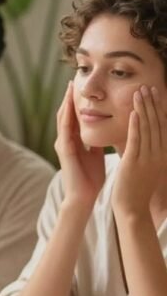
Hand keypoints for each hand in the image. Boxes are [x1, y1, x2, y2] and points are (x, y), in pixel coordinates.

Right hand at [55, 81, 104, 209]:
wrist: (83, 197)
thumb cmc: (89, 178)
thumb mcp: (95, 154)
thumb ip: (94, 141)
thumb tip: (102, 128)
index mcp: (72, 141)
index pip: (72, 117)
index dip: (75, 102)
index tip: (80, 87)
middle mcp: (64, 140)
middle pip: (65, 114)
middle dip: (68, 97)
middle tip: (72, 80)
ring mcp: (62, 145)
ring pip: (63, 118)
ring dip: (66, 102)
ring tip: (69, 88)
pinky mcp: (64, 151)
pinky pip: (65, 130)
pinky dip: (68, 116)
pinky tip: (70, 106)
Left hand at [112, 86, 166, 218]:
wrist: (133, 210)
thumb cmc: (137, 189)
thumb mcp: (147, 166)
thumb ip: (146, 150)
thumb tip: (143, 135)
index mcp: (162, 154)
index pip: (163, 126)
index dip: (160, 108)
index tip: (157, 93)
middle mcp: (158, 154)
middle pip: (157, 123)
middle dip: (153, 103)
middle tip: (148, 86)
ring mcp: (147, 159)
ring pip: (147, 128)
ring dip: (144, 109)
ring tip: (139, 92)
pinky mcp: (134, 163)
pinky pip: (136, 141)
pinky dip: (135, 125)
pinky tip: (133, 113)